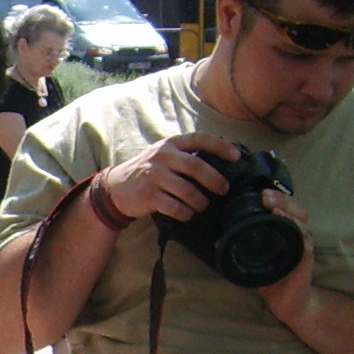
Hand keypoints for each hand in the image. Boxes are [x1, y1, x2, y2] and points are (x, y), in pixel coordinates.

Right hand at [96, 133, 243, 223]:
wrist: (116, 188)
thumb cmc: (147, 172)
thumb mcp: (164, 156)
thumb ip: (185, 156)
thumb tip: (220, 165)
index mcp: (171, 144)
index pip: (200, 139)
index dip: (221, 146)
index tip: (236, 157)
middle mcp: (162, 157)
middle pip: (196, 166)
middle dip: (215, 180)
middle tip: (224, 189)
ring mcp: (154, 176)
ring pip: (188, 191)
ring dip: (200, 202)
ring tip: (202, 206)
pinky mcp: (149, 195)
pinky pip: (175, 207)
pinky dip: (185, 213)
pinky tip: (187, 214)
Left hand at [248, 188, 316, 322]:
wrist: (288, 305)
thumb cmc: (272, 281)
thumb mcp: (252, 263)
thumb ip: (238, 250)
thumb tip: (218, 239)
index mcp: (286, 233)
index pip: (286, 209)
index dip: (277, 198)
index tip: (261, 193)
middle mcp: (298, 236)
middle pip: (297, 210)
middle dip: (282, 200)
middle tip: (266, 195)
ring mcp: (303, 246)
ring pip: (301, 222)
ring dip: (288, 212)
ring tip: (273, 206)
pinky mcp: (306, 259)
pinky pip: (304, 242)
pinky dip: (296, 231)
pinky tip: (286, 224)